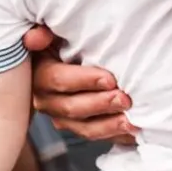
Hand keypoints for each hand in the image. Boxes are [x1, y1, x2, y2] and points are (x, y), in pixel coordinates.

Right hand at [25, 26, 137, 143]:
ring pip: (84, 128)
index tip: (110, 78)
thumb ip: (43, 32)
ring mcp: (61, 118)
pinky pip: (97, 137)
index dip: (84, 80)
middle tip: (125, 99)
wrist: (70, 61)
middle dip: (101, 105)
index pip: (58, 80)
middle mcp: (46, 100)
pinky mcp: (77, 128)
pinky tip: (133, 133)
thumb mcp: (54, 34)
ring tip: (130, 121)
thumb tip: (38, 36)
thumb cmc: (65, 43)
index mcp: (39, 74)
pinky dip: (116, 135)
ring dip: (109, 125)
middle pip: (72, 108)